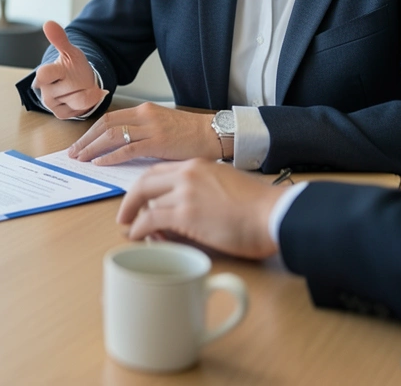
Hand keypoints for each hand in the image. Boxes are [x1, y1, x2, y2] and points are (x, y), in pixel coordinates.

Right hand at [32, 20, 108, 118]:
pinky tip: (82, 96)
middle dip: (81, 83)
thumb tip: (48, 23)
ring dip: (86, 93)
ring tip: (81, 87)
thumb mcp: (70, 52)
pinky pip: (79, 110)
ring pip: (78, 100)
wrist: (78, 82)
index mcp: (46, 72)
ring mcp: (51, 103)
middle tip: (78, 78)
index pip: (44, 74)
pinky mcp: (59, 113)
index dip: (52, 73)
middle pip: (72, 88)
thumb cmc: (73, 66)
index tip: (63, 70)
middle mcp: (45, 89)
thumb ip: (60, 39)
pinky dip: (86, 102)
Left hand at [69, 103, 218, 164]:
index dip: (91, 131)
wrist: (214, 134)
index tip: (80, 143)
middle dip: (86, 140)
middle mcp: (144, 115)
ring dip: (92, 148)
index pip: (109, 118)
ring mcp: (151, 128)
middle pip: (105, 124)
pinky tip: (100, 163)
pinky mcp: (158, 142)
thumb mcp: (161, 127)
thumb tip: (120, 148)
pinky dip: (110, 156)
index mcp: (144, 110)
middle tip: (73, 153)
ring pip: (112, 135)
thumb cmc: (191, 135)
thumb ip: (141, 133)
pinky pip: (127, 148)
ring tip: (81, 159)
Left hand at [116, 159, 284, 259]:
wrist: (275, 214)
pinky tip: (137, 235)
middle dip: (131, 198)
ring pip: (144, 200)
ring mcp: (185, 192)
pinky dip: (139, 228)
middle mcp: (188, 173)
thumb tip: (190, 209)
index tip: (140, 197)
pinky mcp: (185, 214)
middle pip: (145, 181)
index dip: (146, 186)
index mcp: (199, 165)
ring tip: (130, 228)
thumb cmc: (261, 207)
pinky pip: (150, 220)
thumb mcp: (228, 185)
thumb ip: (206, 190)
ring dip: (134, 216)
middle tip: (125, 214)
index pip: (161, 171)